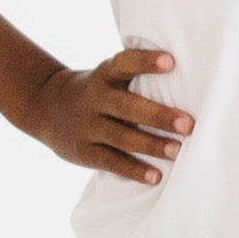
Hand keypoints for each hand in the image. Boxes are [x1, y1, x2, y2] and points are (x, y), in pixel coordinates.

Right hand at [23, 46, 192, 183]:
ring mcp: (87, 125)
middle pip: (126, 106)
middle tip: (188, 124)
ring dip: (151, 145)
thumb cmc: (99, 92)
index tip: (171, 62)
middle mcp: (94, 98)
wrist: (47, 107)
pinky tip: (156, 176)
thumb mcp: (108, 77)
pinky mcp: (83, 151)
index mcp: (105, 75)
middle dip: (158, 115)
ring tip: (178, 151)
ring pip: (121, 136)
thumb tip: (191, 83)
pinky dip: (134, 169)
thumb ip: (136, 78)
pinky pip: (111, 161)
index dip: (146, 61)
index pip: (124, 63)